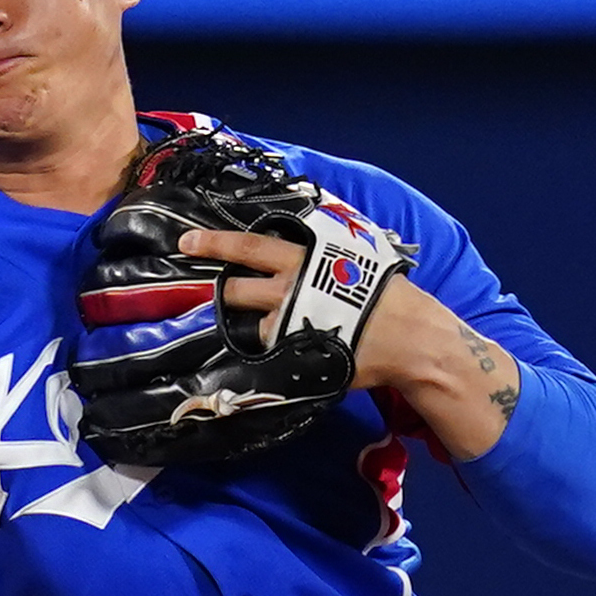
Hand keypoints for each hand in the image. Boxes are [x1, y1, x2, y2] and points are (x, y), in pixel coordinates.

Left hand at [181, 227, 524, 462]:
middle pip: (237, 287)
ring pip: (249, 322)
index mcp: (304, 259)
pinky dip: (266, 351)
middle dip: (212, 289)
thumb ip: (327, 251)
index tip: (185, 242)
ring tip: (222, 327)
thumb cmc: (389, 295)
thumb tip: (310, 241)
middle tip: (189, 290)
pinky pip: (271, 351)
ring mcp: (291, 321)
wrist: (410, 337)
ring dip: (236, 324)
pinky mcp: (297, 351)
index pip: (250, 245)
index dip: (215, 243)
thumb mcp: (357, 257)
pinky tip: (265, 354)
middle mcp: (290, 287)